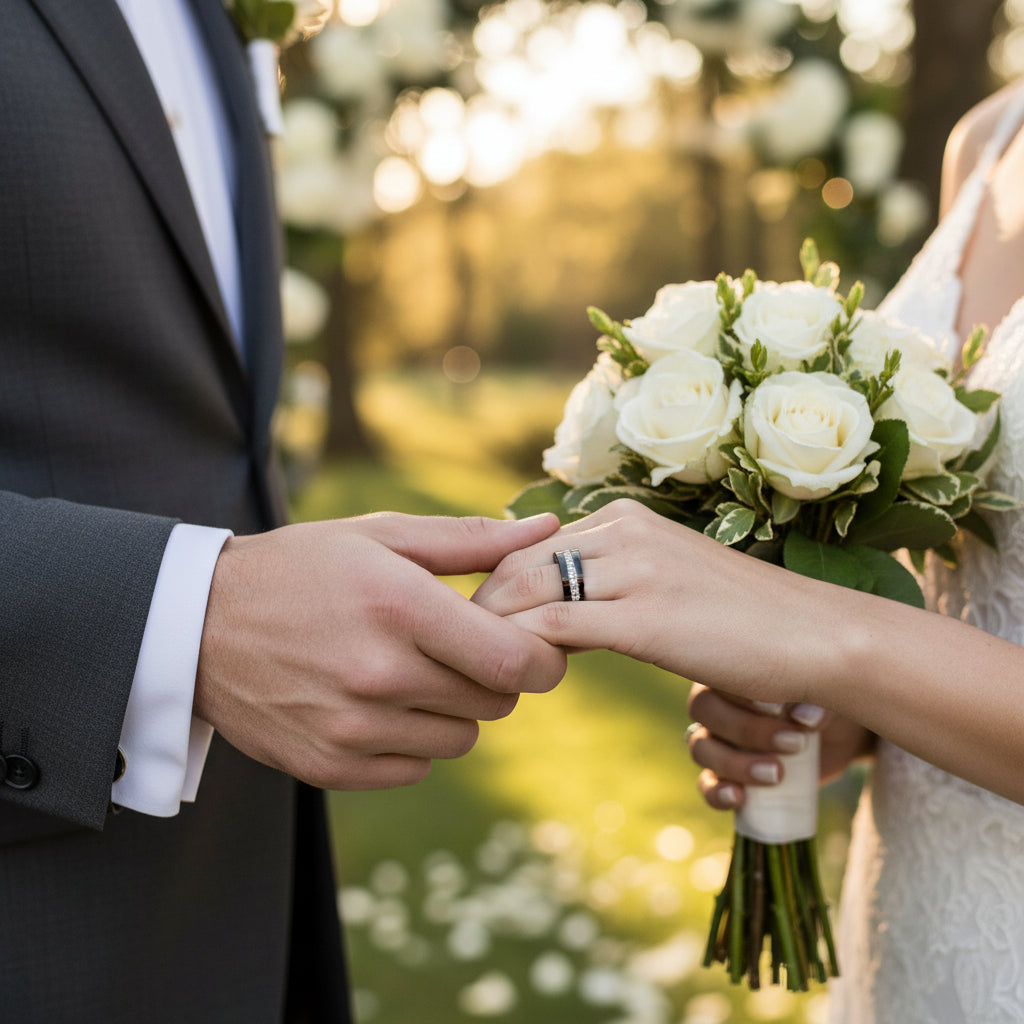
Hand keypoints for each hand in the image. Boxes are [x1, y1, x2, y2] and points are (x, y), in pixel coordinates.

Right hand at [194, 512, 566, 789]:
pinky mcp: (330, 766)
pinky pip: (415, 767)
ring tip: (411, 671)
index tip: (532, 646)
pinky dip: (412, 740)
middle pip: (496, 703)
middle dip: (493, 676)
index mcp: (400, 608)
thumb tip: (546, 531)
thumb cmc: (300, 569)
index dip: (542, 659)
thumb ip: (470, 539)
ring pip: (460, 738)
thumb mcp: (380, 535)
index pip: (516, 663)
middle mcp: (380, 675)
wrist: (198, 625)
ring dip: (452, 709)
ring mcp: (352, 729)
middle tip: (457, 647)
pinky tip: (378, 704)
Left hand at [474, 499, 832, 704]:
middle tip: (459, 654)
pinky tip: (525, 680)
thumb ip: (610, 588)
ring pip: (526, 590)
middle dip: (479, 608)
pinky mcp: (645, 616)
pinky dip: (525, 651)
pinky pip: (554, 626)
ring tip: (483, 671)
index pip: (529, 544)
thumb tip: (553, 617)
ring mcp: (635, 570)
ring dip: (492, 633)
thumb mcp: (667, 586)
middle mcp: (625, 532)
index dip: (493, 585)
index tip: (473, 625)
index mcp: (626, 520)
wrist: (818, 637)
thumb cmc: (744, 620)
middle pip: (515, 563)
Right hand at [686, 684, 875, 810]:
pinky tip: (738, 798)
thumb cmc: (826, 699)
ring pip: (701, 748)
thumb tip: (805, 717)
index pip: (717, 674)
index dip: (741, 691)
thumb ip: (817, 697)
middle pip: (704, 710)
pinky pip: (706, 784)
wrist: (841, 735)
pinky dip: (716, 792)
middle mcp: (716, 701)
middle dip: (748, 729)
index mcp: (732, 670)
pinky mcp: (726, 775)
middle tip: (795, 742)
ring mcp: (716, 739)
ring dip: (735, 763)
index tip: (780, 707)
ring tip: (777, 774)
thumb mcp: (827, 691)